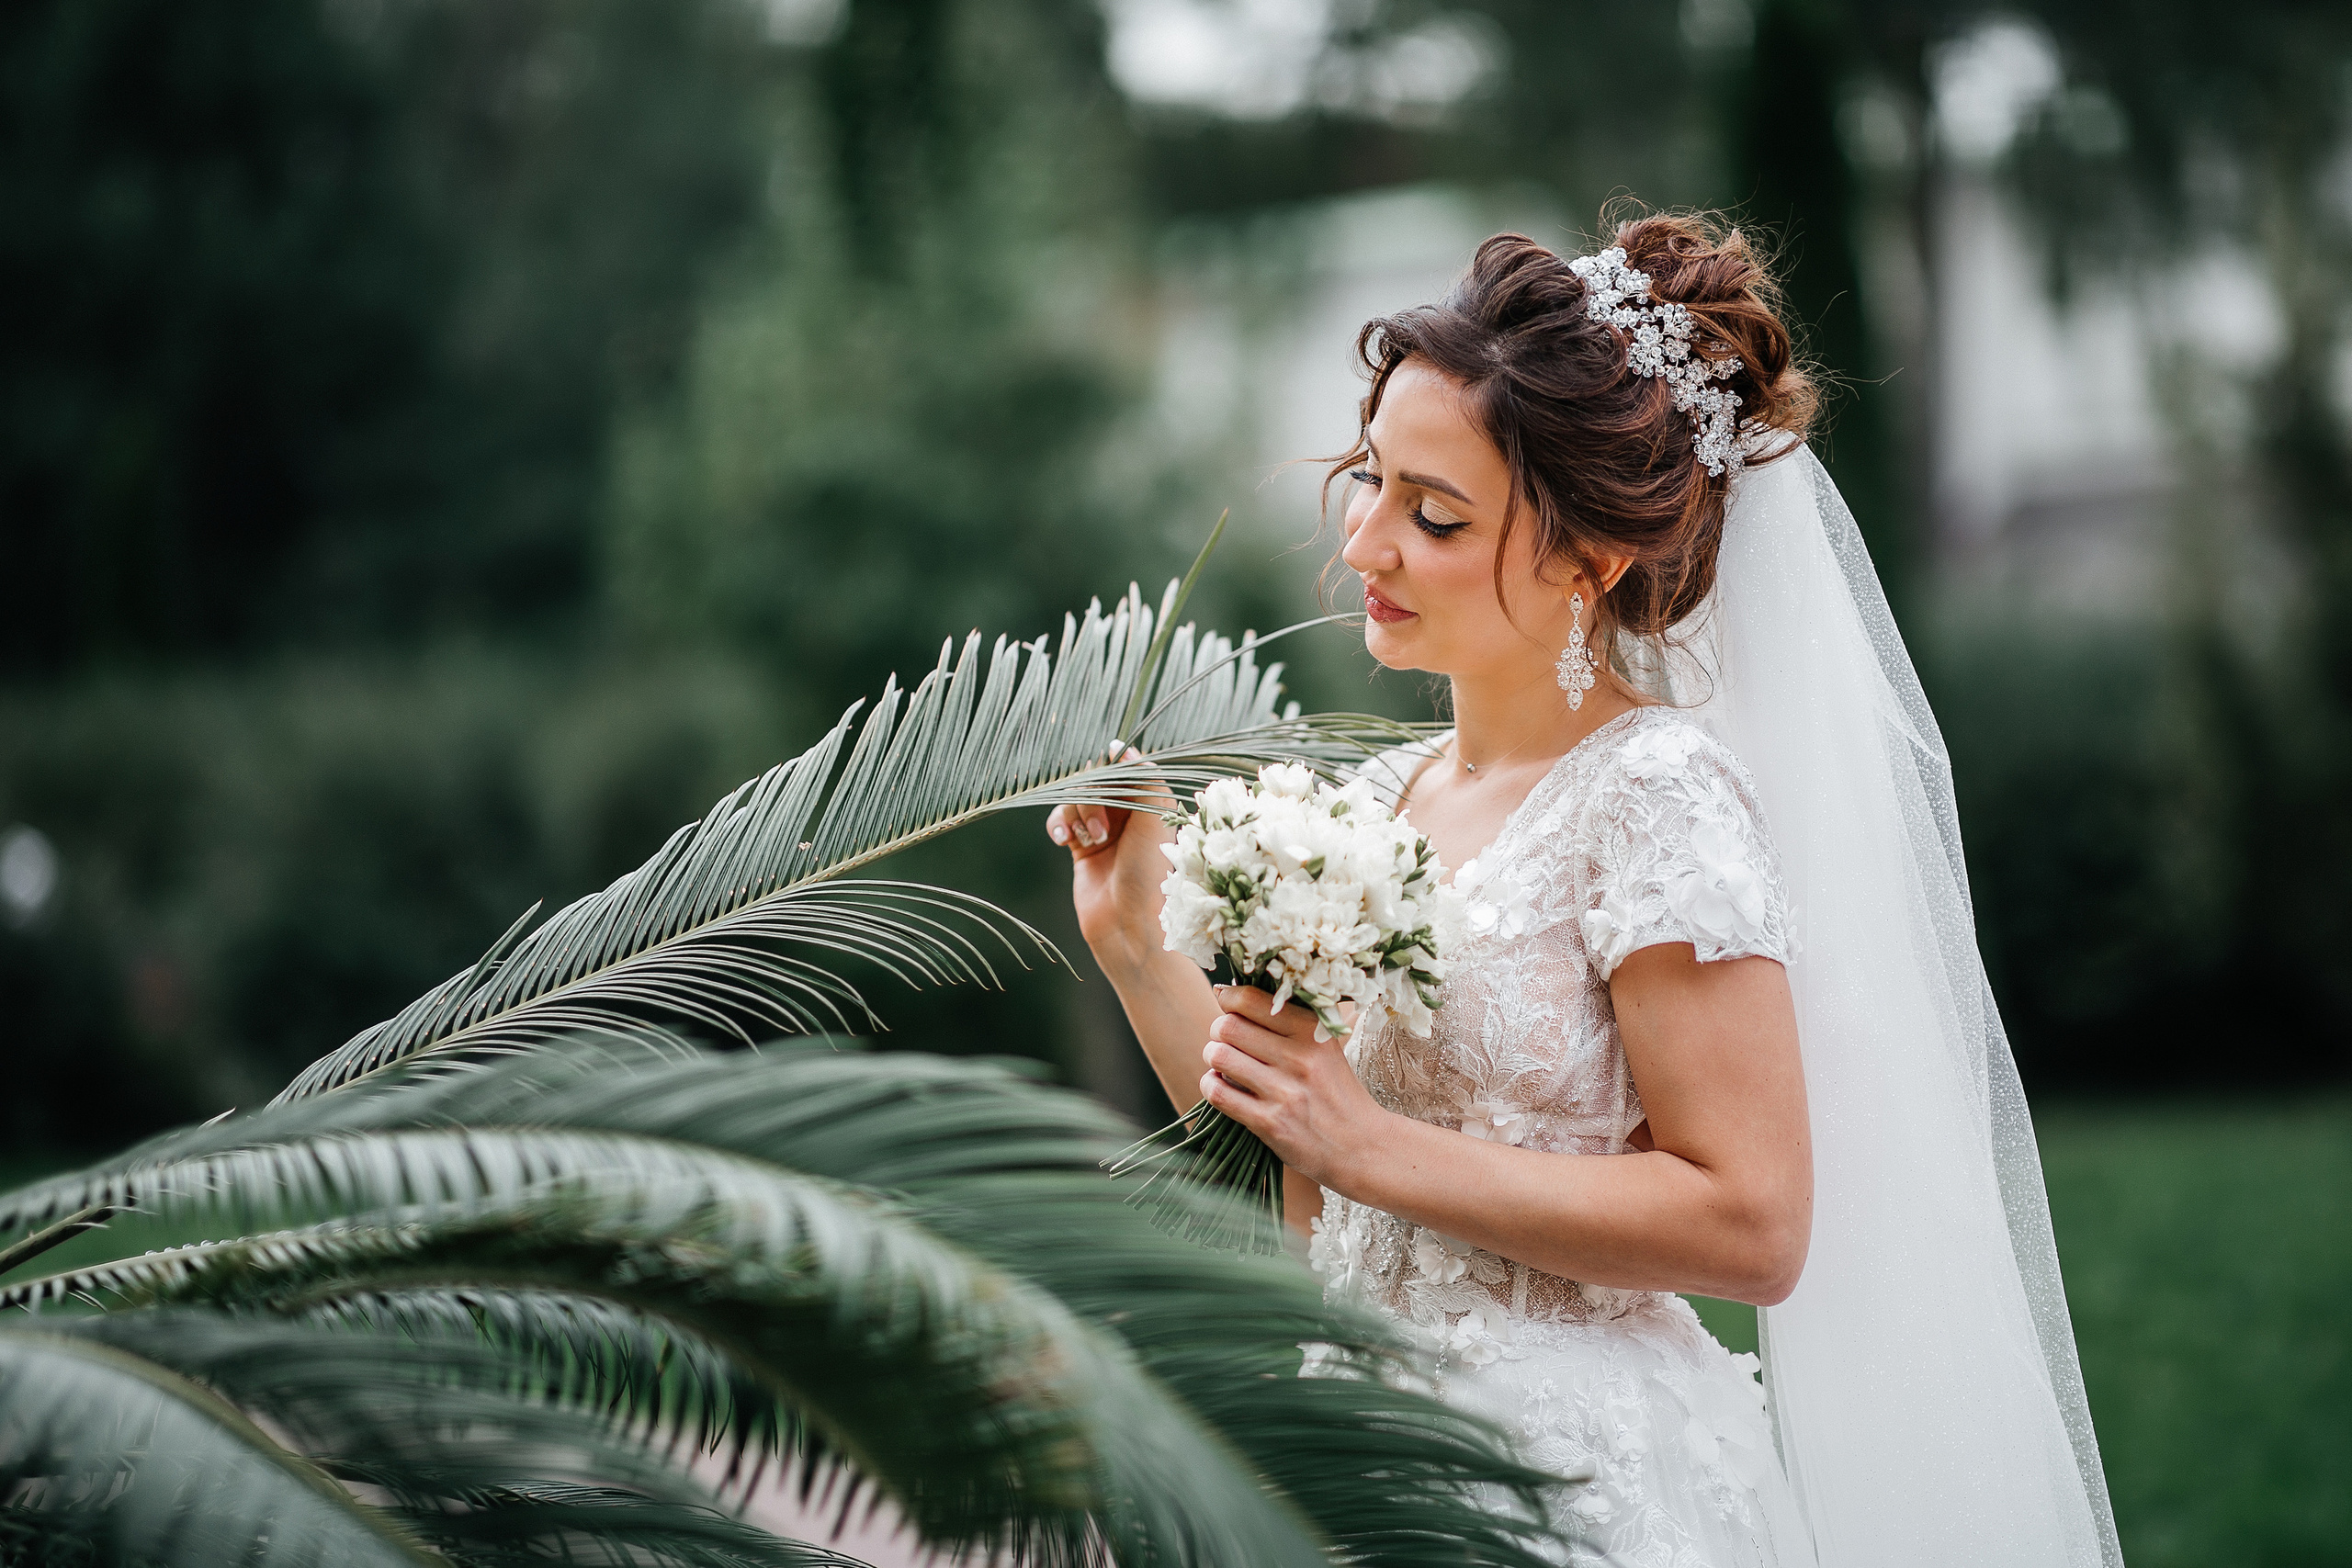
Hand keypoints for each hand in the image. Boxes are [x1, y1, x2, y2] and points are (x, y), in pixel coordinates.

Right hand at [1046, 753, 1175, 972]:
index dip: (1112, 769)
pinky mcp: (1080, 848)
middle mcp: (1126, 814)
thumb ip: (1143, 777)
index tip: (1108, 774)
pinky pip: (1061, 821)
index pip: (1124, 768)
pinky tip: (1063, 841)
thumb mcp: (1155, 817)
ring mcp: (1102, 830)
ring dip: (1078, 814)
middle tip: (1102, 824)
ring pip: (1075, 798)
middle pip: (1095, 780)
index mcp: (1150, 803)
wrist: (1129, 924)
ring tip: (1092, 840)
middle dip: (1092, 795)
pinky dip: (1058, 825)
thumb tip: (1120, 746)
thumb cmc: (1150, 871)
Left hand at [1200, 985, 1389, 1189]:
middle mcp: (1299, 1058)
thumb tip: (1227, 993)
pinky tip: (1222, 1086)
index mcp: (1313, 1032)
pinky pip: (1218, 1093)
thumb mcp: (1325, 1047)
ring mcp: (1284, 1092)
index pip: (1251, 1000)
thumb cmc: (1337, 1092)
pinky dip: (1210, 1086)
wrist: (1363, 1147)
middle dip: (1219, 1031)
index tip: (1229, 1005)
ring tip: (1224, 1064)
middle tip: (1227, 1040)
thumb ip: (1287, 1021)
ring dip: (1213, 1057)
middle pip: (1228, 1026)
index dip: (1230, 999)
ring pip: (1219, 1056)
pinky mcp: (1269, 1123)